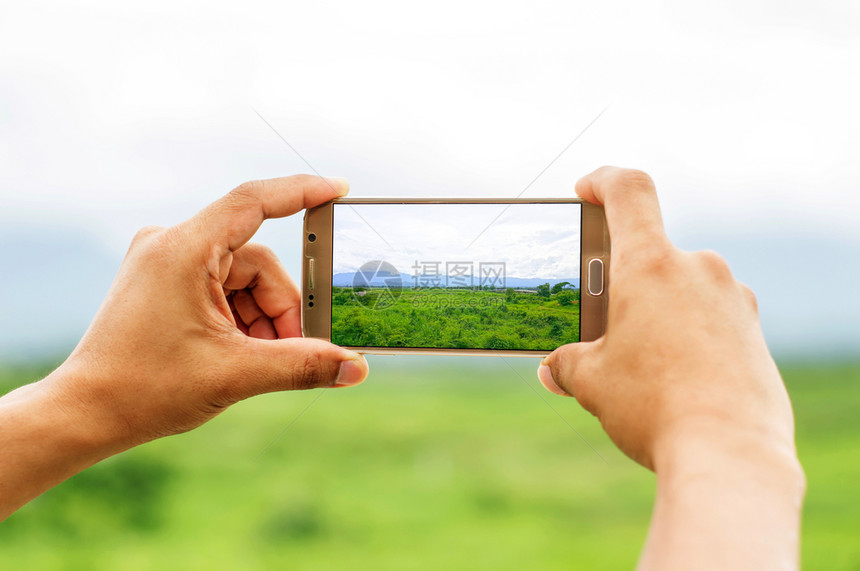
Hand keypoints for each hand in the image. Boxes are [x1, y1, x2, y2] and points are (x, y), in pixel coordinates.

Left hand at [49, 175, 368, 445]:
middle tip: (295, 352)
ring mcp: (167, 262)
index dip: (301, 192)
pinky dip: (243, 321)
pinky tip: (239, 355)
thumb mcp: (236, 374)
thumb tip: (357, 368)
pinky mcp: (167, 282)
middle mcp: (173, 244)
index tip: (339, 189)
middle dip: (281, 311)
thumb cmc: (145, 388)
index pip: (254, 201)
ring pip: (246, 281)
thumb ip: (303, 365)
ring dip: (263, 321)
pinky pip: (225, 290)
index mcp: (183, 250)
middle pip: (258, 263)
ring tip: (257, 363)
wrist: (86, 413)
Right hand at [537, 167, 803, 568]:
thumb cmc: (653, 407)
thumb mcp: (593, 382)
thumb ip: (567, 363)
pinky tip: (673, 378)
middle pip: (652, 253)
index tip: (585, 190)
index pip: (629, 190)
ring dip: (657, 310)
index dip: (602, 180)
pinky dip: (687, 333)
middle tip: (602, 321)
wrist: (729, 455)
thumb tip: (553, 369)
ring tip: (638, 360)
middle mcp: (698, 268)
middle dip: (623, 281)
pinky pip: (711, 316)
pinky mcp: (752, 331)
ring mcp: (733, 299)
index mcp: (651, 264)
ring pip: (682, 288)